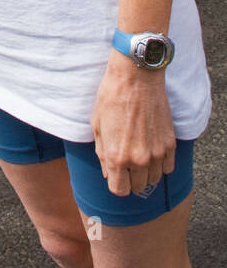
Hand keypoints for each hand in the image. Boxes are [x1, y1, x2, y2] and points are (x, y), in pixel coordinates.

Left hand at [91, 55, 175, 195]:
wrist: (136, 77)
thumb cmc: (111, 97)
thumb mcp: (97, 126)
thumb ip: (102, 153)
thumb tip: (109, 173)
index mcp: (117, 157)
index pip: (119, 190)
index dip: (116, 183)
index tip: (115, 174)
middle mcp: (139, 159)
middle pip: (138, 188)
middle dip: (130, 179)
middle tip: (126, 164)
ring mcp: (157, 152)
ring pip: (154, 180)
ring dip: (146, 173)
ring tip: (139, 156)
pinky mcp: (170, 143)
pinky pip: (168, 168)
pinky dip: (160, 164)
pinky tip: (152, 151)